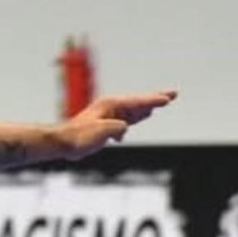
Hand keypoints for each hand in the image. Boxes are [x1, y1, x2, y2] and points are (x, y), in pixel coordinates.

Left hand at [55, 91, 178, 159]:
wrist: (63, 142)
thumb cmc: (79, 137)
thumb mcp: (101, 132)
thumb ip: (116, 128)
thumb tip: (124, 128)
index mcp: (111, 105)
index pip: (137, 102)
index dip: (154, 101)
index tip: (168, 99)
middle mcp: (112, 106)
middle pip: (139, 101)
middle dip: (156, 98)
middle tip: (173, 93)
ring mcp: (109, 114)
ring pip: (134, 109)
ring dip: (148, 106)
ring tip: (162, 102)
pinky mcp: (107, 124)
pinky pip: (128, 118)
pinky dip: (137, 116)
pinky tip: (143, 117)